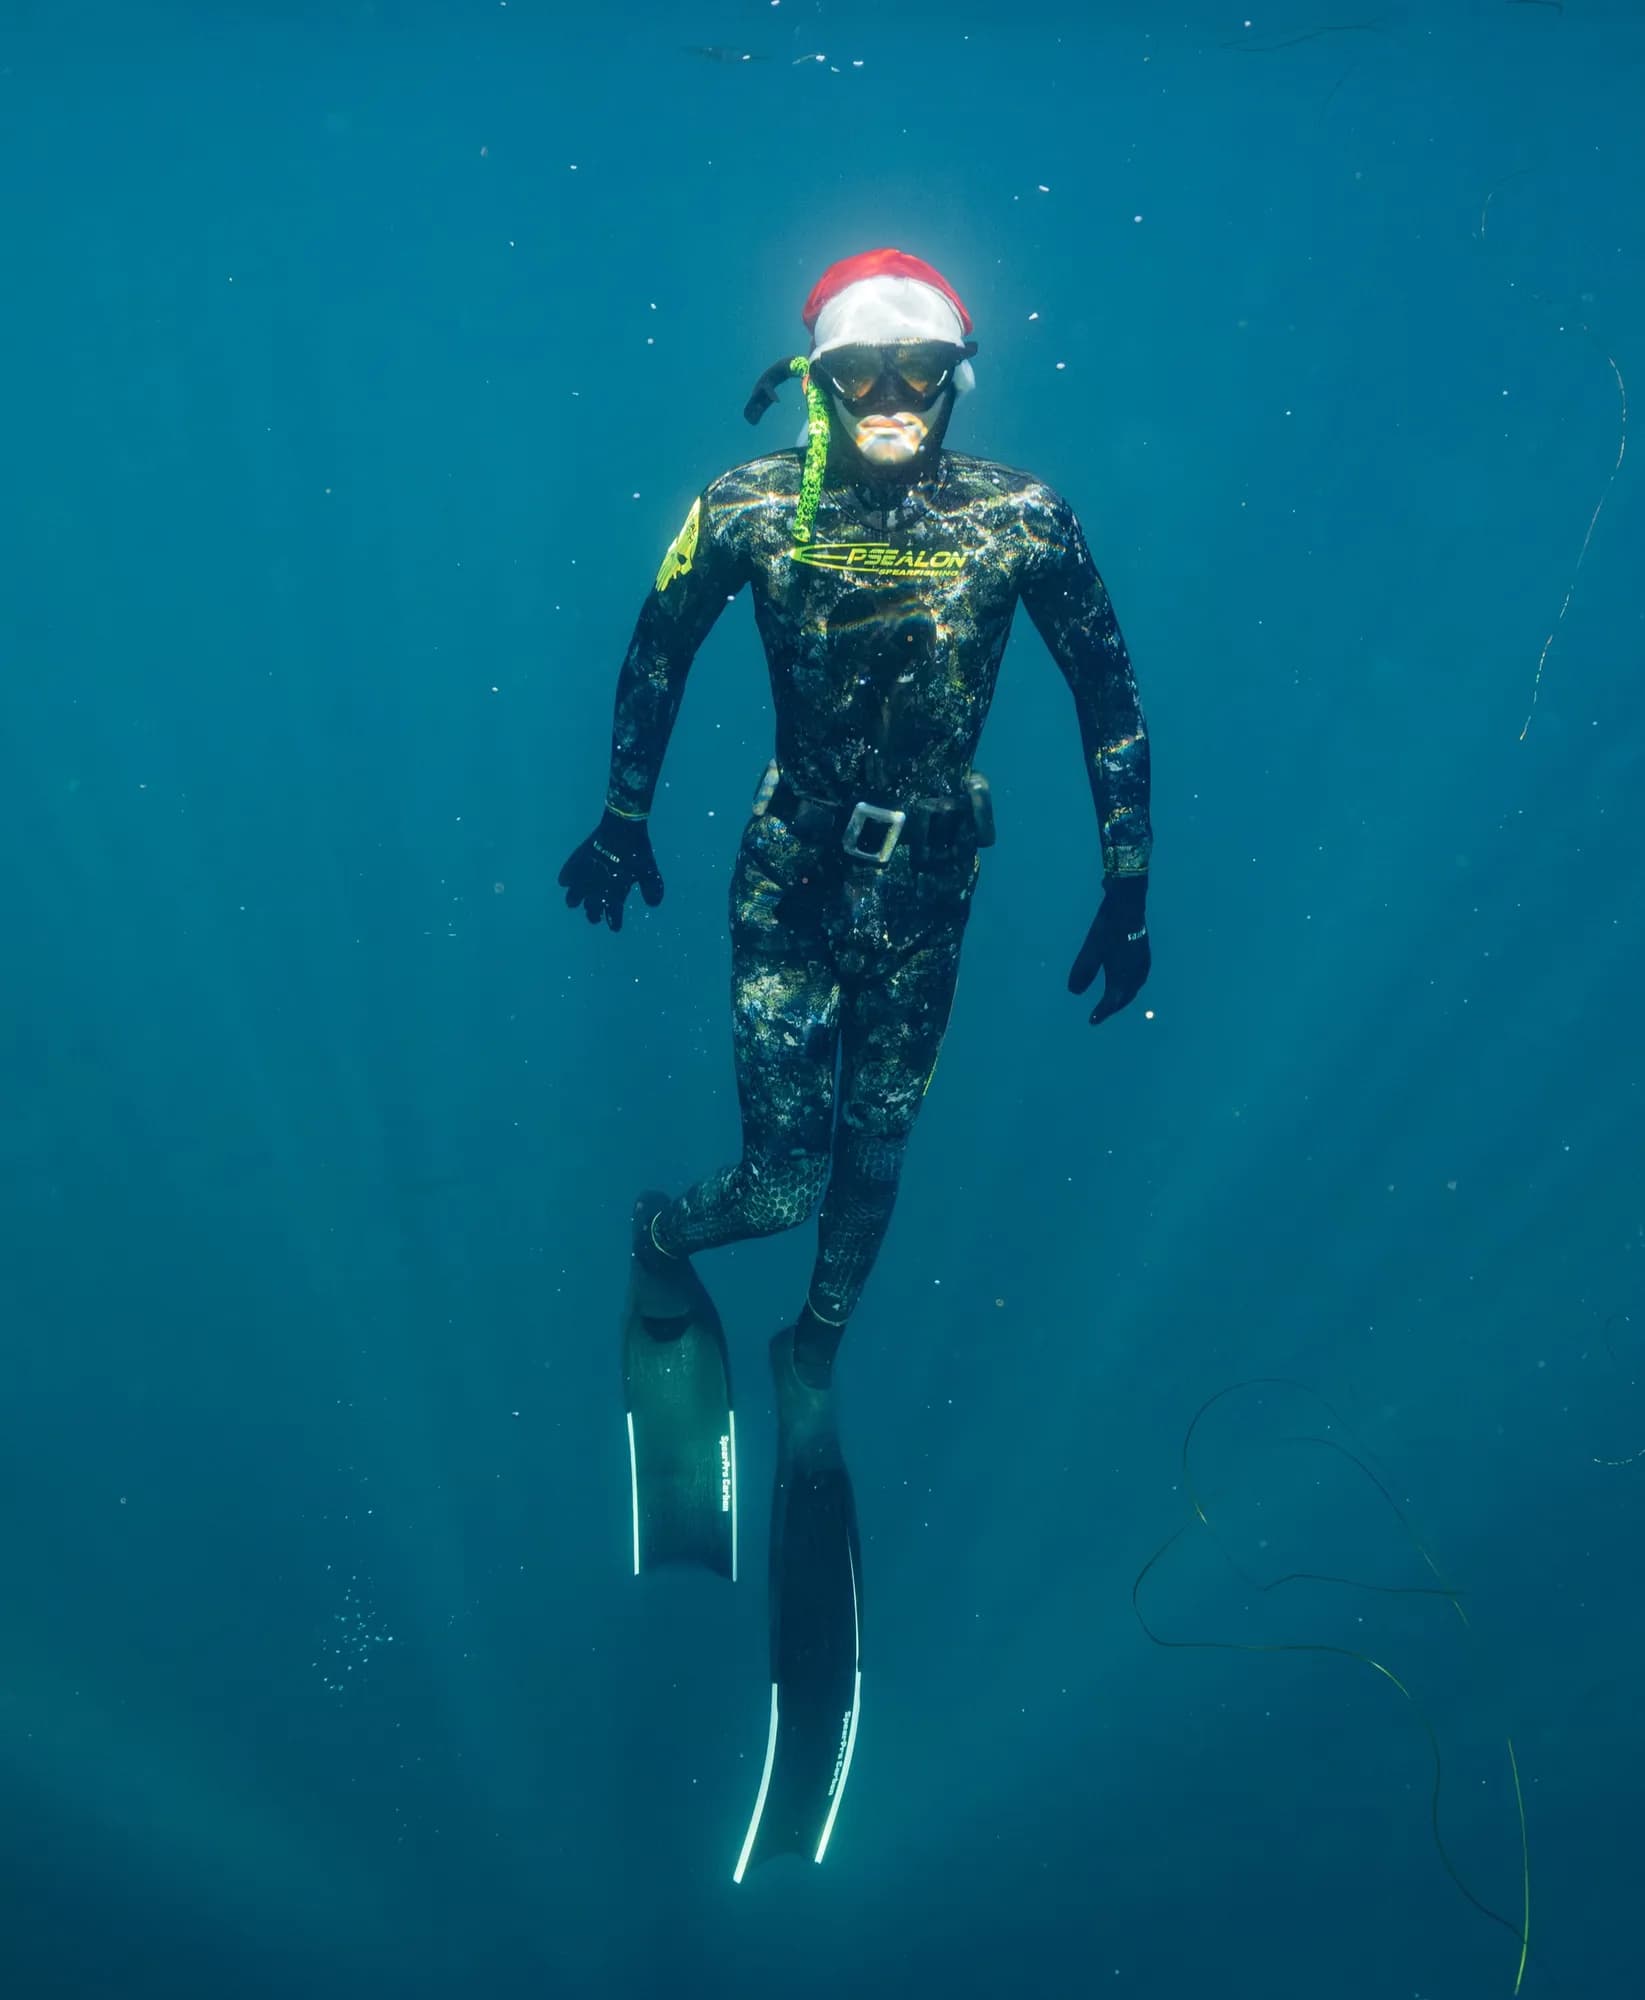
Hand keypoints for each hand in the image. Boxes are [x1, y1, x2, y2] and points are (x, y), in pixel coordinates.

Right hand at [558, 809, 663, 930]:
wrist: (622, 829)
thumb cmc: (637, 851)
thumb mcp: (650, 872)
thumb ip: (652, 889)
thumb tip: (653, 905)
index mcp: (615, 894)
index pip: (613, 917)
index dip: (614, 923)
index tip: (615, 927)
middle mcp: (596, 891)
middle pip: (592, 912)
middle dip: (594, 916)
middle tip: (596, 916)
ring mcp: (583, 878)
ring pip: (573, 899)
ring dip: (576, 901)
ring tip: (577, 901)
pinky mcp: (575, 865)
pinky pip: (565, 878)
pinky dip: (567, 880)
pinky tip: (569, 880)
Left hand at [1068, 875, 1149, 1024]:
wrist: (1128, 906)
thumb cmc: (1107, 929)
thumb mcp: (1090, 951)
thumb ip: (1083, 972)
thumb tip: (1074, 991)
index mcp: (1124, 977)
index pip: (1112, 1001)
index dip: (1102, 1012)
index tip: (1092, 1021)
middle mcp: (1137, 974)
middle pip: (1125, 997)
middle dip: (1113, 1007)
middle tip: (1100, 1014)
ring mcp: (1143, 964)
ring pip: (1133, 988)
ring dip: (1122, 997)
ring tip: (1111, 1001)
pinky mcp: (1144, 955)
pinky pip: (1137, 978)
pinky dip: (1128, 986)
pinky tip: (1123, 981)